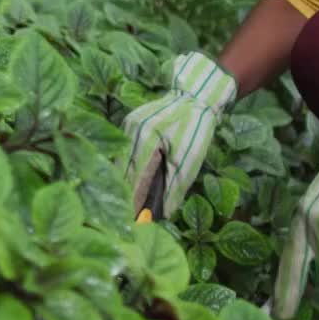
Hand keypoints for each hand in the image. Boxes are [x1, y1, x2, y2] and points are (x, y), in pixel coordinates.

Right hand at [122, 52, 238, 217]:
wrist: (196, 96)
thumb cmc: (197, 127)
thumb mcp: (189, 159)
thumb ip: (175, 186)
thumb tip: (163, 215)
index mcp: (145, 138)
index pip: (133, 178)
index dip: (132, 201)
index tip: (133, 222)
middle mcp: (130, 131)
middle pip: (122, 171)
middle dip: (126, 195)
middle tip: (130, 219)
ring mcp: (128, 125)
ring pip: (121, 161)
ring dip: (126, 183)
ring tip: (131, 205)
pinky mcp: (130, 124)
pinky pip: (125, 151)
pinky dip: (130, 168)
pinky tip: (134, 182)